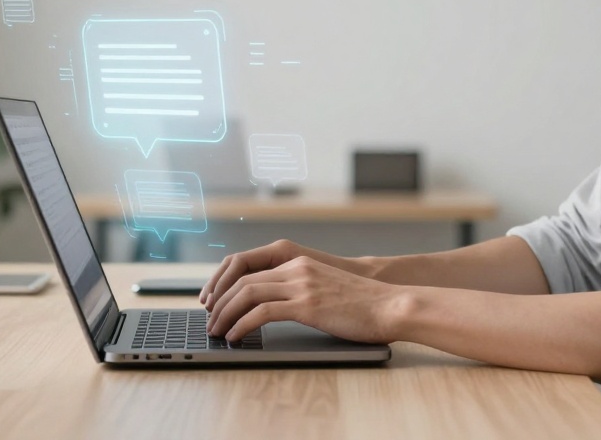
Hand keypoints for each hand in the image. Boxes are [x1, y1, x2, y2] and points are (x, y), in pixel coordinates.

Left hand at [205, 255, 402, 342]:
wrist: (391, 305)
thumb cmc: (362, 304)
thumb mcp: (325, 288)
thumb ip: (301, 290)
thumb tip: (276, 308)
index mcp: (298, 262)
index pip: (248, 268)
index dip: (225, 285)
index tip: (214, 303)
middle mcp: (296, 268)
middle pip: (242, 279)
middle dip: (219, 301)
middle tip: (209, 321)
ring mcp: (302, 284)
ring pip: (247, 293)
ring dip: (226, 314)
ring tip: (217, 331)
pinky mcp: (307, 304)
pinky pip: (262, 312)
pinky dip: (243, 325)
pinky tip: (236, 337)